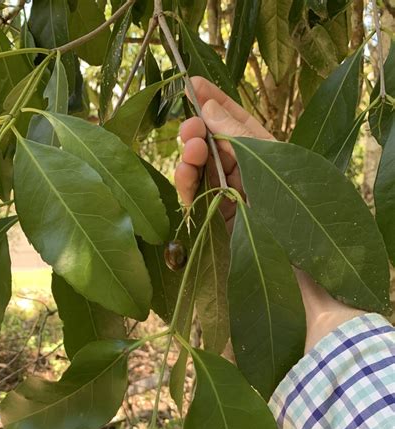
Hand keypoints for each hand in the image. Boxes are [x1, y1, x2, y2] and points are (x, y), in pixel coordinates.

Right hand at [174, 76, 365, 351]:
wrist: (305, 286)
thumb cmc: (295, 223)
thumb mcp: (269, 169)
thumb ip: (238, 138)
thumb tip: (208, 106)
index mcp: (275, 159)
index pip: (242, 123)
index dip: (218, 102)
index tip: (192, 83)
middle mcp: (256, 177)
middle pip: (219, 146)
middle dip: (200, 134)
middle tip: (187, 131)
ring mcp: (238, 201)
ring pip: (205, 172)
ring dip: (192, 161)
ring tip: (187, 154)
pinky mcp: (223, 224)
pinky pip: (200, 199)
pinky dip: (189, 188)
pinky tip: (184, 180)